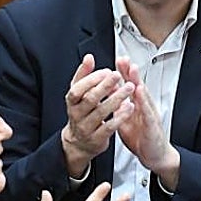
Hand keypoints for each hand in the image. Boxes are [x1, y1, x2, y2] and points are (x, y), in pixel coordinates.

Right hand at [60, 54, 135, 177]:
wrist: (79, 142)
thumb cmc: (82, 112)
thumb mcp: (78, 93)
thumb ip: (83, 75)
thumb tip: (89, 57)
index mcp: (71, 102)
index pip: (77, 89)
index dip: (91, 80)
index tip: (106, 71)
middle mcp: (76, 115)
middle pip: (90, 99)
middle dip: (105, 86)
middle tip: (118, 76)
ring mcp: (86, 128)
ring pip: (101, 112)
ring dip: (116, 99)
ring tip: (128, 88)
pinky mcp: (97, 139)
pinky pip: (109, 127)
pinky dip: (120, 116)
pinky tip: (129, 106)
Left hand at [115, 60, 179, 189]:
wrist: (155, 156)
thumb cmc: (142, 138)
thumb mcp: (126, 120)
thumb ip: (120, 106)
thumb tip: (111, 94)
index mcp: (136, 106)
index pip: (130, 86)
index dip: (124, 73)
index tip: (118, 60)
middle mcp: (144, 107)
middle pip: (137, 85)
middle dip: (130, 72)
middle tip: (123, 58)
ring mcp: (150, 115)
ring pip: (143, 96)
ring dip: (138, 81)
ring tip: (132, 69)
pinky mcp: (152, 126)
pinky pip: (147, 112)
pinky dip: (143, 102)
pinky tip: (139, 94)